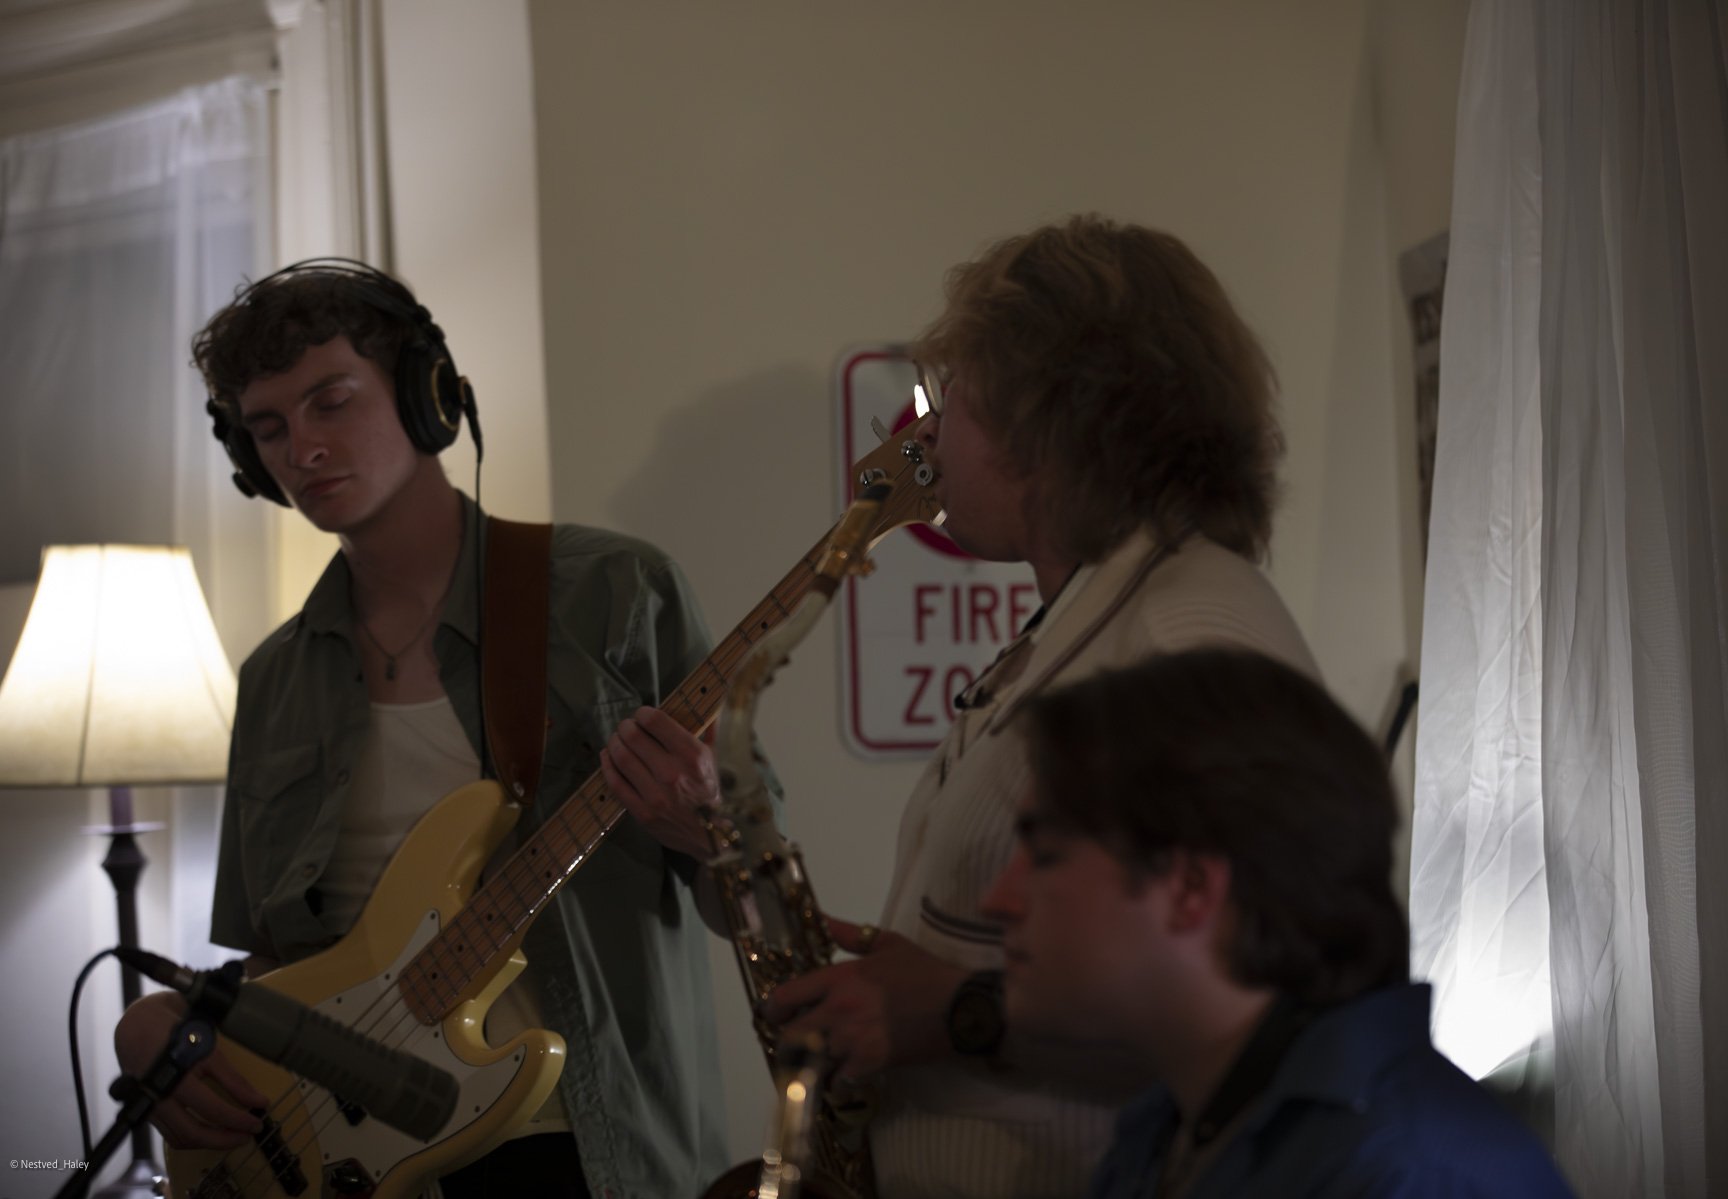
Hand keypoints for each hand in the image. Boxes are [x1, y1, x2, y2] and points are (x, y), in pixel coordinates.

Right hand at [114, 991, 269, 1149]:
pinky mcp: (148, 1113)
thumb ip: (232, 1079)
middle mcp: (160, 1100)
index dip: (239, 1118)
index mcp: (178, 1080)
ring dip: (210, 1142)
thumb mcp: (209, 1050)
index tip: (261, 1116)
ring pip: (181, 1138)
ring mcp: (151, 1109)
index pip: (213, 1109)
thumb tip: (258, 1102)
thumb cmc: (179, 1034)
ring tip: (235, 1136)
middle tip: (250, 1134)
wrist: (138, 1027)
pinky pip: (171, 1134)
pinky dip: (194, 1138)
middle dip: (225, 1139)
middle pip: (194, 1132)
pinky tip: (212, 1132)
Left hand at [600, 706, 719, 859]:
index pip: (655, 721)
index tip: (642, 715)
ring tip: (617, 740)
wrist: (707, 834)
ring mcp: (655, 794)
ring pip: (621, 756)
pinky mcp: (641, 811)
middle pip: (633, 736)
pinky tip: (607, 756)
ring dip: (614, 742)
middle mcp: (672, 773)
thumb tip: (704, 704)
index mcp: (692, 755)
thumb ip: (706, 730)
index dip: (643, 713)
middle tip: (626, 727)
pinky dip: (607, 764)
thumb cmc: (707, 792)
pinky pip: (615, 782)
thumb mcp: (711, 759)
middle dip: (625, 727)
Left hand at [761, 917, 967, 1079]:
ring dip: (812, 1063)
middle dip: (788, 1041)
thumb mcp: (887, 944)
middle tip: (794, 1042)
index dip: (773, 1008)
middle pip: (791, 1035)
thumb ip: (848, 934)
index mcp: (841, 978)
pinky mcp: (871, 1063)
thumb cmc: (925, 972)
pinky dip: (838, 1081)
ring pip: (811, 1061)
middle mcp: (840, 1010)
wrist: (960, 1006)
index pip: (787, 996)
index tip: (775, 1013)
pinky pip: (838, 1080)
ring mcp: (853, 1039)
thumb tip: (821, 918)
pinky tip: (844, 1074)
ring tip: (815, 1062)